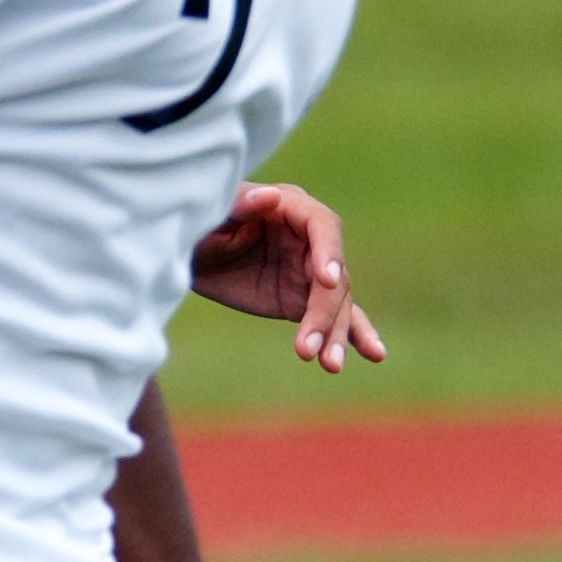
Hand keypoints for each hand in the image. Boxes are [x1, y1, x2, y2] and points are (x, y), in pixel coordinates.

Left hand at [192, 181, 388, 372]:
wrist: (188, 256)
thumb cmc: (198, 226)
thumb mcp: (212, 217)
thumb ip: (240, 206)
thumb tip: (270, 196)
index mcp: (291, 207)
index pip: (323, 227)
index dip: (329, 253)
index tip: (326, 283)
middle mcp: (310, 239)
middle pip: (334, 276)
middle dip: (324, 313)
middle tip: (307, 349)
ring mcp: (311, 272)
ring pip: (337, 303)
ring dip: (336, 334)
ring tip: (330, 364)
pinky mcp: (305, 300)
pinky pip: (337, 317)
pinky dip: (353, 335)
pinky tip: (374, 353)